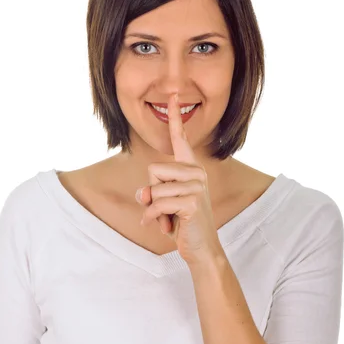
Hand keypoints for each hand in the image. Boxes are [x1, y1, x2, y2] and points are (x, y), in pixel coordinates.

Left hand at [135, 92, 223, 266]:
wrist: (201, 248)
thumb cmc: (182, 223)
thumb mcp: (163, 203)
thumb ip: (152, 192)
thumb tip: (142, 194)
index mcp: (190, 168)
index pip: (180, 138)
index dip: (175, 117)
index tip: (173, 95)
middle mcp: (196, 172)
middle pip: (153, 169)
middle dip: (152, 192)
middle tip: (166, 209)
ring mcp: (196, 186)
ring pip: (154, 189)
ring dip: (153, 210)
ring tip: (168, 220)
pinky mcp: (192, 202)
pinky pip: (157, 204)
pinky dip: (154, 218)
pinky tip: (165, 227)